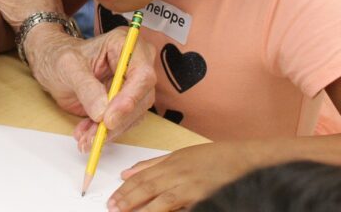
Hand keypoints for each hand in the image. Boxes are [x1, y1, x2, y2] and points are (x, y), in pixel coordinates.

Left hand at [25, 25, 155, 135]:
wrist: (50, 62)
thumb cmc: (58, 55)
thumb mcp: (67, 66)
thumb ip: (85, 87)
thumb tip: (102, 112)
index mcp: (124, 44)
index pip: (142, 74)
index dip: (129, 99)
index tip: (109, 119)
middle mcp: (134, 63)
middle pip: (141, 98)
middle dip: (118, 121)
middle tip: (96, 135)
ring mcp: (131, 84)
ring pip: (133, 115)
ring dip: (109, 131)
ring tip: (86, 139)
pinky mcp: (123, 102)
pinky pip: (122, 122)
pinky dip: (104, 132)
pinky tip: (86, 135)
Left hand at [108, 141, 274, 211]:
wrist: (248, 160)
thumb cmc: (217, 157)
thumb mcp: (181, 155)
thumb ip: (153, 164)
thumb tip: (127, 172)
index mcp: (172, 163)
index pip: (141, 179)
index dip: (124, 190)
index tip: (112, 200)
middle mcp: (180, 175)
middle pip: (148, 190)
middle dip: (128, 201)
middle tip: (113, 209)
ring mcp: (194, 189)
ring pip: (162, 202)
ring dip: (144, 210)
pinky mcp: (206, 200)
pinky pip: (183, 209)